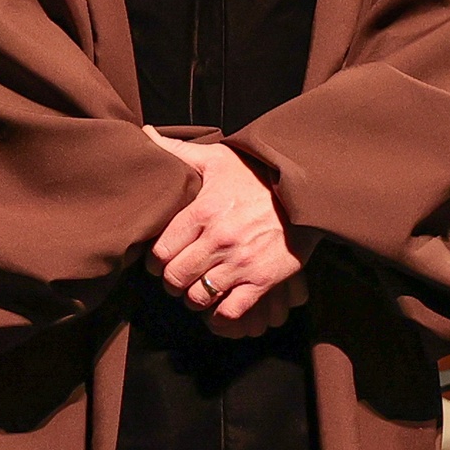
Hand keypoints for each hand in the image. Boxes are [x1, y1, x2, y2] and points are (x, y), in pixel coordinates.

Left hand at [149, 129, 305, 328]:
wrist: (305, 192)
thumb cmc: (255, 174)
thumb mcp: (216, 157)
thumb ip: (177, 150)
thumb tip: (144, 134)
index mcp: (203, 211)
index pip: (161, 252)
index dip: (155, 262)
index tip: (160, 261)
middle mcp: (219, 239)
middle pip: (176, 278)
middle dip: (171, 282)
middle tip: (176, 278)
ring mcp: (241, 262)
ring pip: (198, 297)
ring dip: (192, 298)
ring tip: (195, 291)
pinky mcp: (262, 279)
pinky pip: (230, 311)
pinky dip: (219, 316)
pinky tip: (217, 308)